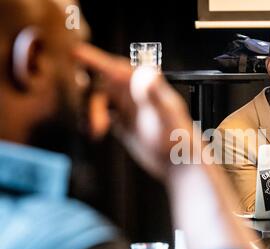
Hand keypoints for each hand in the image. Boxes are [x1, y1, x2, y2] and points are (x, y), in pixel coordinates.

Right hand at [73, 43, 191, 177]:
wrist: (179, 162)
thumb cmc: (179, 138)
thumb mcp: (166, 115)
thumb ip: (155, 94)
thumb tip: (146, 73)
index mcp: (144, 88)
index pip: (116, 68)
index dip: (96, 59)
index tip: (76, 51)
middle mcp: (135, 96)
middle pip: (102, 83)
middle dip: (88, 91)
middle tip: (87, 109)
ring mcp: (129, 111)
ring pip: (99, 101)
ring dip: (91, 112)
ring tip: (97, 131)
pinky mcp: (125, 127)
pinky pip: (102, 117)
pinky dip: (92, 121)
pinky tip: (91, 131)